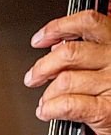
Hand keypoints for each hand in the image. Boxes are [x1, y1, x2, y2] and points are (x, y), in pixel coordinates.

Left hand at [24, 10, 110, 134]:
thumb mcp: (108, 70)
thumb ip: (87, 56)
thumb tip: (57, 47)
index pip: (88, 23)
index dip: (58, 27)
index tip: (40, 39)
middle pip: (70, 52)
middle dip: (43, 66)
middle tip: (32, 78)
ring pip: (65, 80)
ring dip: (48, 93)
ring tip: (45, 102)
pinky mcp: (107, 110)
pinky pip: (68, 104)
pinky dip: (51, 109)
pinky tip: (46, 112)